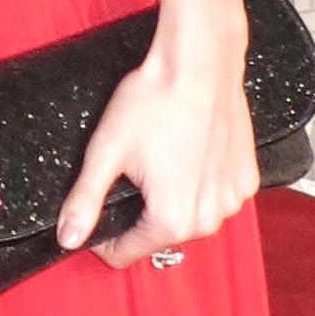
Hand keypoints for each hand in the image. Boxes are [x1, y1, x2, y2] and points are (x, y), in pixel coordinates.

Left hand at [56, 6, 257, 270]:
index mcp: (172, 219)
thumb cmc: (157, 99)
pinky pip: (215, 197)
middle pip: (159, 237)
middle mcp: (208, 218)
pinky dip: (200, 184)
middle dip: (138, 214)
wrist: (198, 62)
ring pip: (189, 218)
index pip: (125, 254)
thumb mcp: (106, 152)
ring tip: (159, 161)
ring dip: (171, 200)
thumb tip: (68, 236)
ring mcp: (232, 198)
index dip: (103, 237)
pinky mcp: (246, 178)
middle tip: (129, 174)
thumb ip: (85, 200)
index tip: (96, 213)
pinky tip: (186, 157)